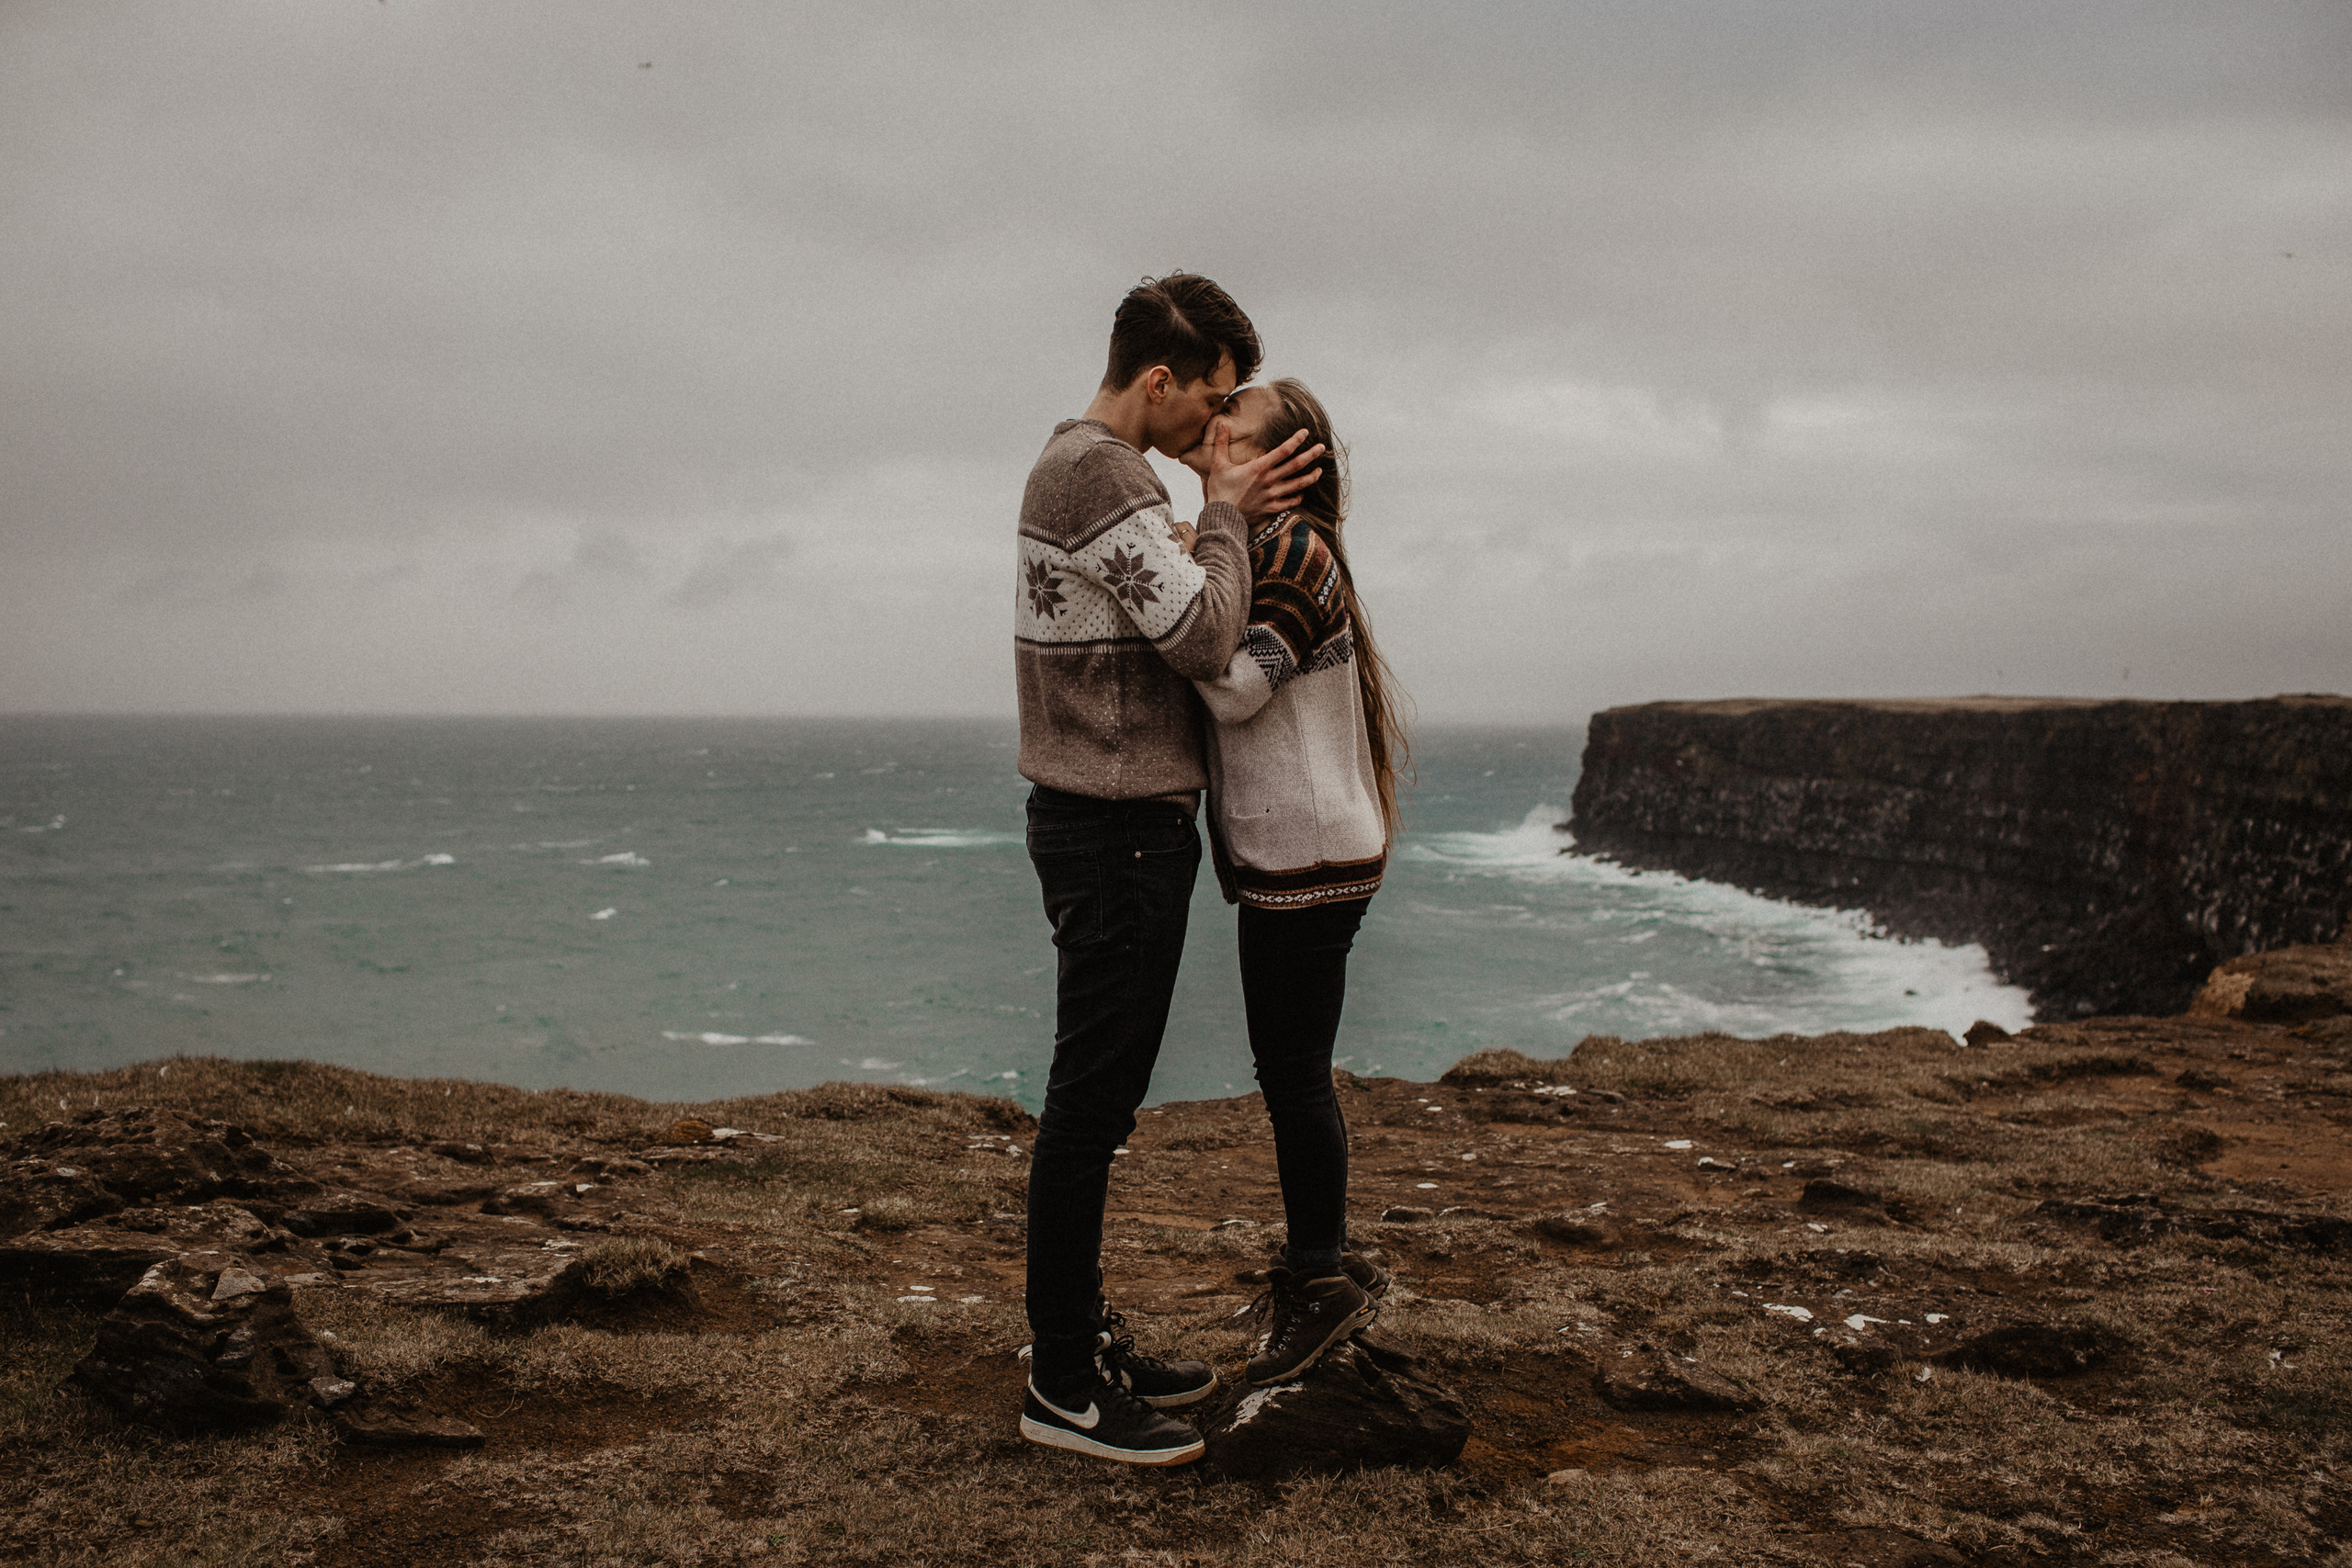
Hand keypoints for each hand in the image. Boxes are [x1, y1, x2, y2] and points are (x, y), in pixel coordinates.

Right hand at [1203, 425, 1324, 519]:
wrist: (1221, 517)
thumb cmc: (1219, 490)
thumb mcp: (1218, 464)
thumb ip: (1221, 443)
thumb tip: (1220, 423)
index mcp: (1259, 467)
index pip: (1283, 450)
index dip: (1296, 440)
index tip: (1305, 432)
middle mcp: (1269, 480)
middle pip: (1296, 465)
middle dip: (1311, 455)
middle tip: (1322, 447)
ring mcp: (1272, 495)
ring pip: (1298, 485)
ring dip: (1311, 477)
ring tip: (1320, 470)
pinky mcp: (1271, 509)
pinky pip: (1290, 502)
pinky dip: (1298, 497)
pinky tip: (1301, 493)